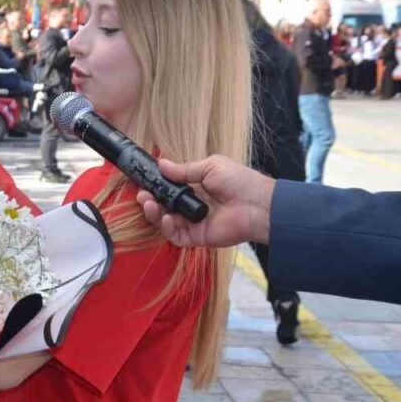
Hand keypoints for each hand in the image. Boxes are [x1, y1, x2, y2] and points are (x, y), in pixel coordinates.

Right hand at [135, 156, 274, 247]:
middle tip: (142, 195)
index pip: (168, 189)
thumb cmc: (240, 181)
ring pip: (165, 221)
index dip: (155, 186)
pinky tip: (163, 217)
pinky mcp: (197, 237)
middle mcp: (192, 206)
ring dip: (154, 214)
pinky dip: (166, 228)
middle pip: (163, 206)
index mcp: (195, 188)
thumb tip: (162, 164)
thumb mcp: (210, 167)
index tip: (143, 181)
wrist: (258, 204)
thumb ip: (184, 170)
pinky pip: (175, 235)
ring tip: (149, 204)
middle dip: (150, 201)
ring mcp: (193, 222)